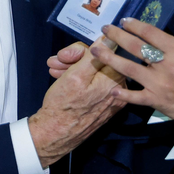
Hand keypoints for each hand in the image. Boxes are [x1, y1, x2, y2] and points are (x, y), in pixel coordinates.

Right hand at [30, 37, 125, 166]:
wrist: (54, 135)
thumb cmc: (63, 106)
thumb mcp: (75, 75)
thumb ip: (94, 55)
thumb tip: (110, 38)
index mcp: (116, 81)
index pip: (105, 52)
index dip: (83, 50)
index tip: (67, 54)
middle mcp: (119, 90)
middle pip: (99, 62)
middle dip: (75, 59)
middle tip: (57, 60)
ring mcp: (111, 99)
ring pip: (93, 72)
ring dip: (73, 67)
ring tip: (55, 69)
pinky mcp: (103, 105)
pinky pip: (93, 84)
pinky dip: (78, 79)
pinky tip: (61, 77)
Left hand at [90, 18, 173, 128]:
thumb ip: (169, 46)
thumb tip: (146, 36)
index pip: (151, 33)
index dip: (134, 25)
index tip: (123, 20)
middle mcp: (168, 65)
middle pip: (136, 47)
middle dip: (117, 36)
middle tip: (104, 29)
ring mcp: (161, 84)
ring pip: (129, 69)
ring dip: (110, 59)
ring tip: (96, 51)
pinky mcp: (157, 101)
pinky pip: (135, 96)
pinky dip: (123, 93)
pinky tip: (112, 88)